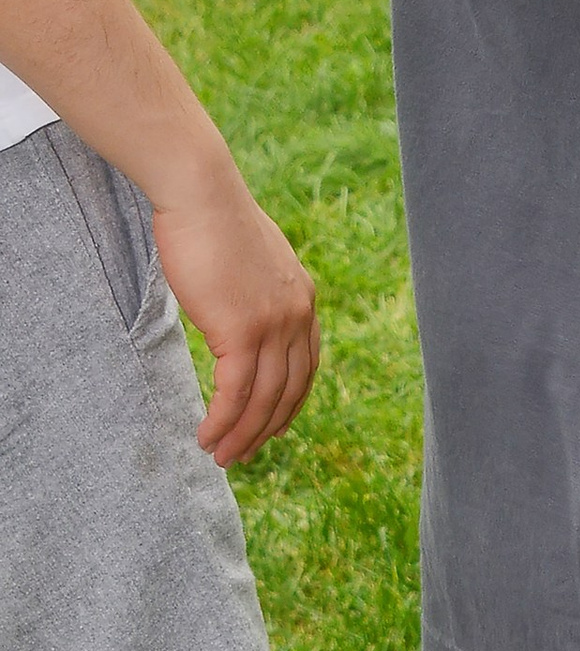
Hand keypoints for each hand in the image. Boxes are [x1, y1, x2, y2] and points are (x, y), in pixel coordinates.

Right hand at [150, 156, 318, 464]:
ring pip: (264, 399)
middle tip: (241, 455)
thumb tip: (240, 309)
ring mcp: (275, 324)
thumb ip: (254, 292)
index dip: (291, 403)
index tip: (275, 427)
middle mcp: (299, 315)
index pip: (306, 367)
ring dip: (242, 435)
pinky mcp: (243, 330)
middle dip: (266, 429)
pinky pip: (236, 392)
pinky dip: (223, 421)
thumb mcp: (248, 262)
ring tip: (221, 456)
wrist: (201, 194)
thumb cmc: (212, 221)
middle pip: (289, 391)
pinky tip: (207, 437)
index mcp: (304, 299)